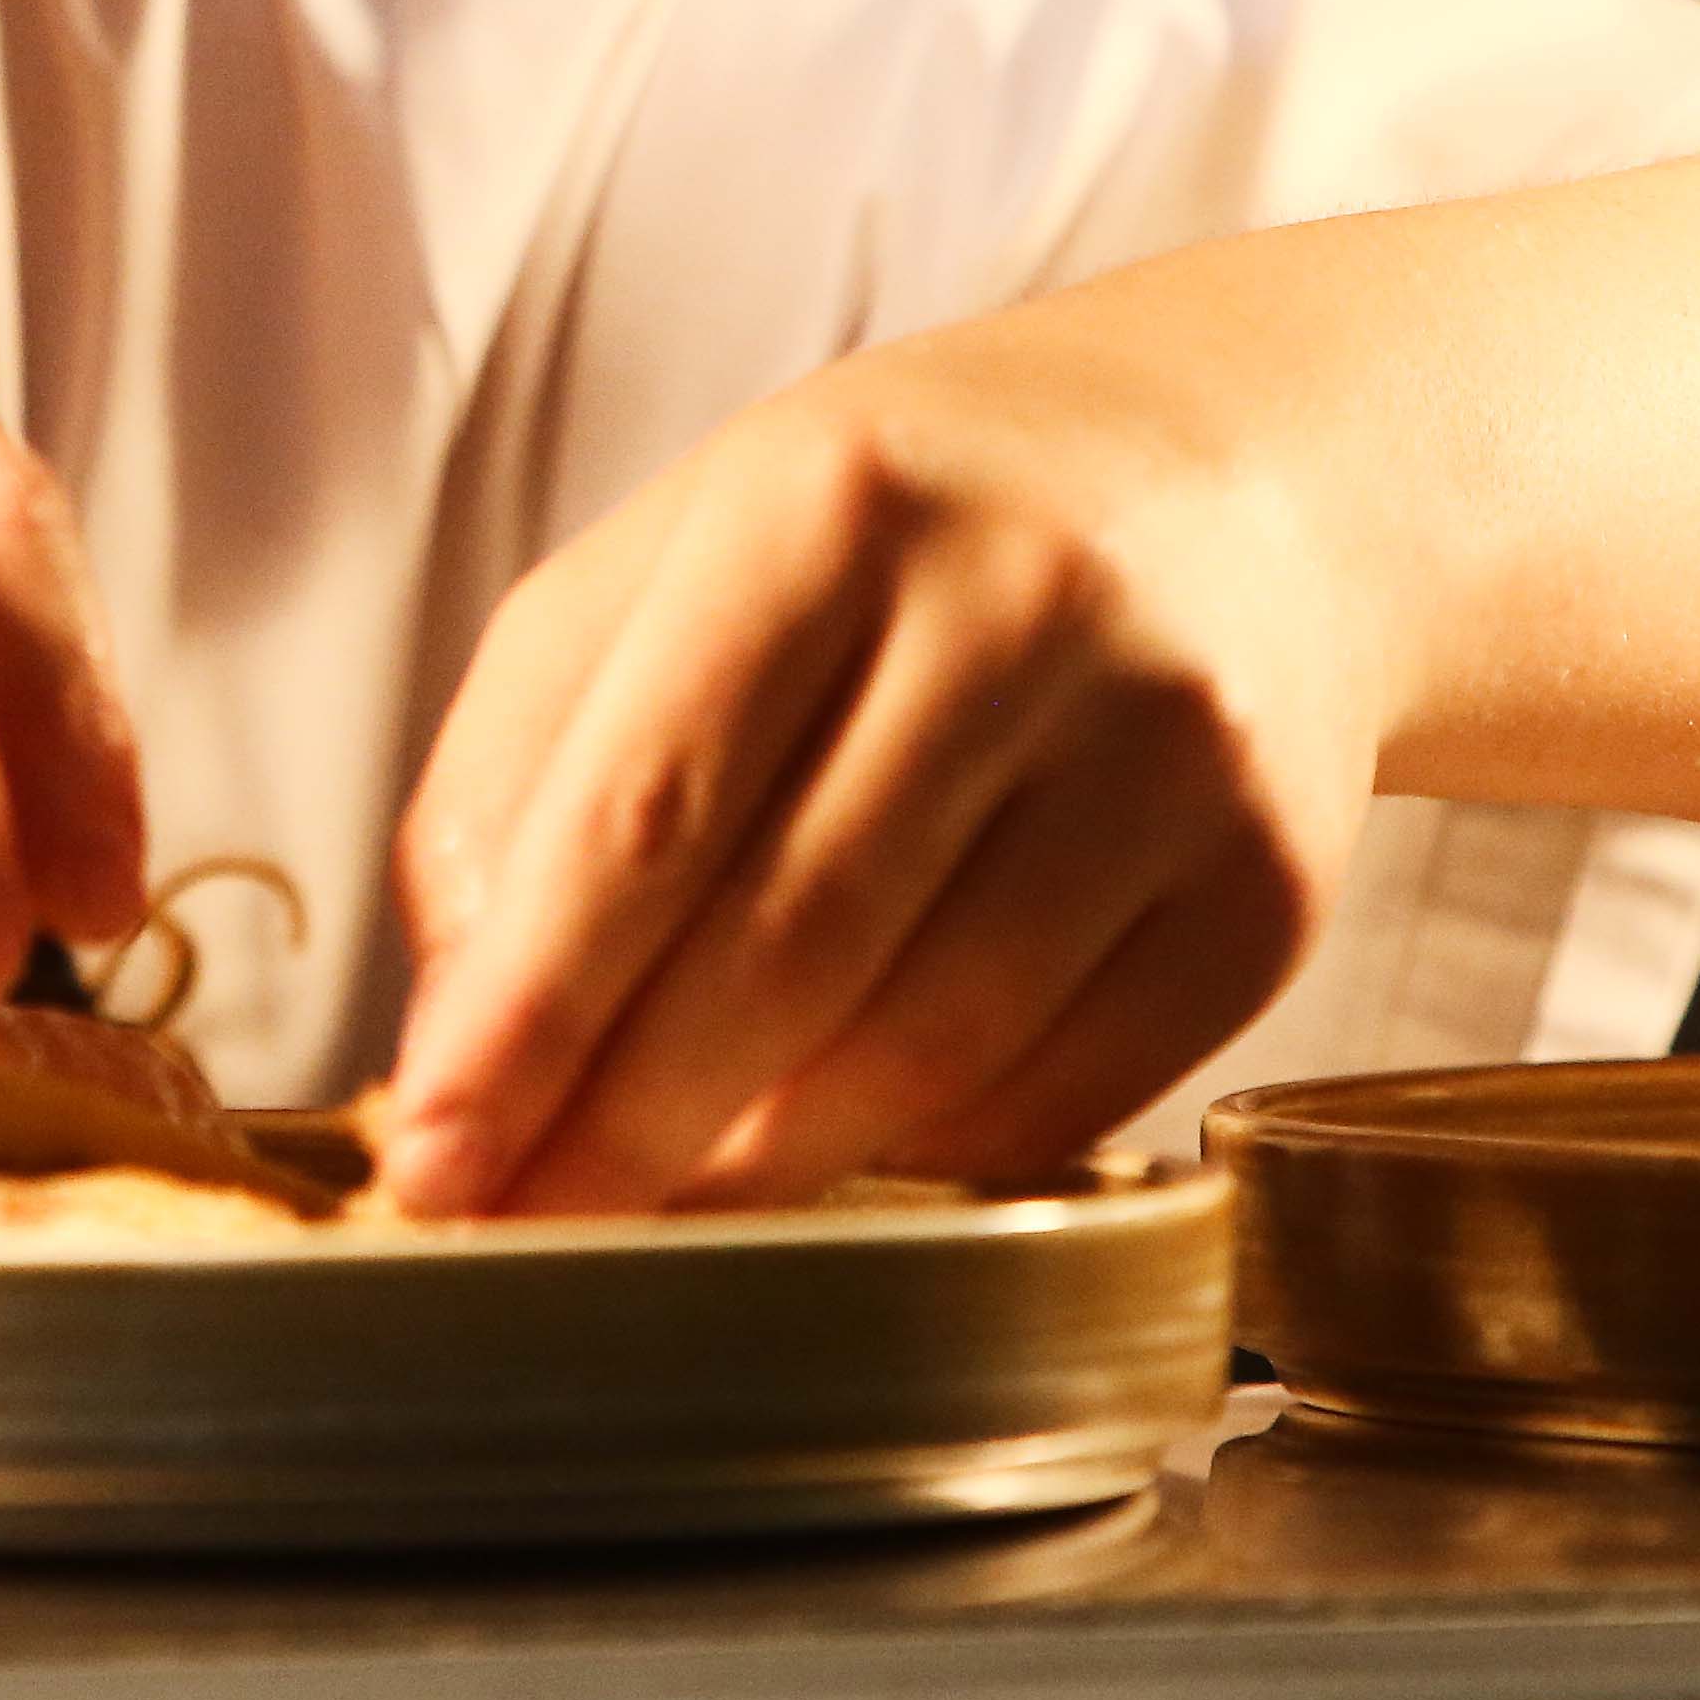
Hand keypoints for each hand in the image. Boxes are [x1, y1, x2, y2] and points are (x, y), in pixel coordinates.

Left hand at [365, 316, 1386, 1216]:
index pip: (647, 808)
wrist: (1248, 474)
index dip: (529, 1010)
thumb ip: (526, 763)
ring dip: (765, 1168)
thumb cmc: (905, 532)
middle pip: (786, 948)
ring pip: (927, 1051)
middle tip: (520, 1225)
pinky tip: (840, 1144)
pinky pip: (1059, 1098)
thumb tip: (459, 1024)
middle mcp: (1018, 610)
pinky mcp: (1267, 890)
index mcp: (829, 501)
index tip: (432, 1154)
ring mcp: (1170, 753)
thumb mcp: (679, 557)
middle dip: (623, 1125)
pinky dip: (920, 1156)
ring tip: (657, 1200)